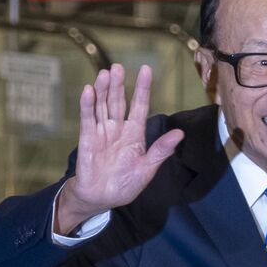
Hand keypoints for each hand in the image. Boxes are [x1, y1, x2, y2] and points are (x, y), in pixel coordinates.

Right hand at [55, 63, 183, 232]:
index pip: (139, 106)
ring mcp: (102, 132)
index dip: (142, 88)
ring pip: (102, 105)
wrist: (102, 199)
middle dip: (118, 84)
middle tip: (118, 67)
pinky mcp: (87, 138)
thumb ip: (161, 151)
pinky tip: (89, 91)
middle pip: (118, 101)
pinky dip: (87, 105)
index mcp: (135, 134)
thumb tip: (180, 134)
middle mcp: (118, 128)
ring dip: (103, 89)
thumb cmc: (125, 185)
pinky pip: (87, 119)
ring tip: (105, 73)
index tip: (146, 69)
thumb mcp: (147, 169)